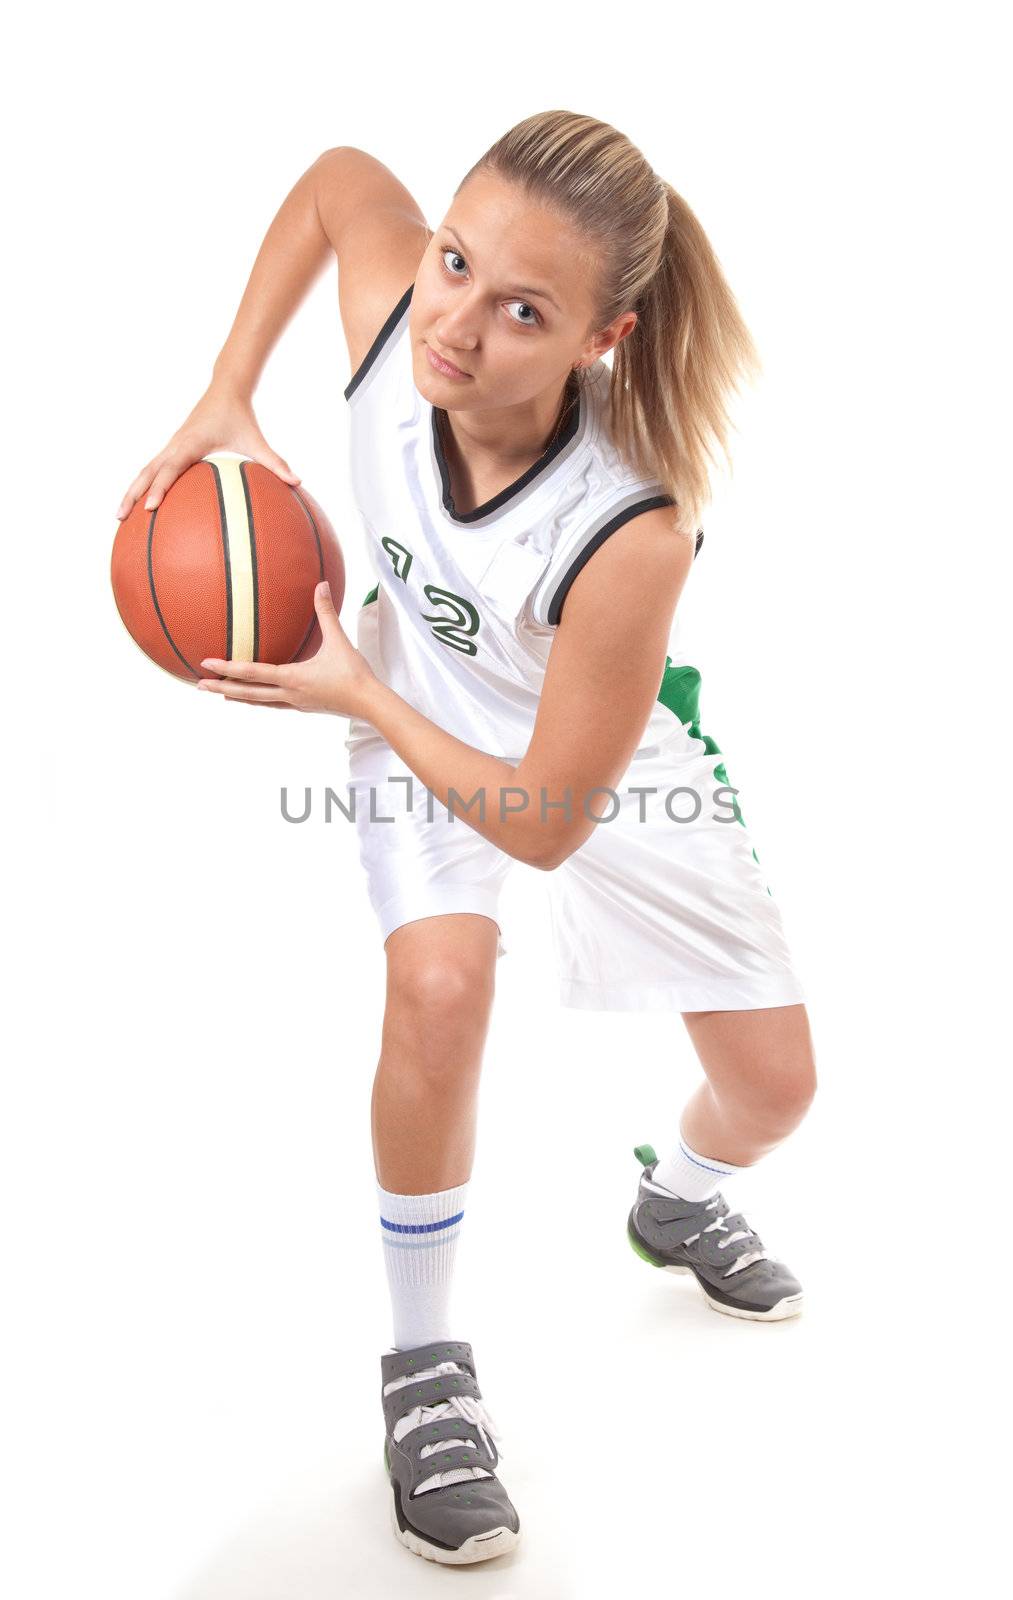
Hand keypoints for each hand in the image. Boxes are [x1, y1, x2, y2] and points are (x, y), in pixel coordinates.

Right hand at [114, 380, 299, 519]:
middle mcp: (175, 445)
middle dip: (133, 494)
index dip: (160, 488)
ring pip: (145, 471)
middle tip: (120, 518)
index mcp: (191, 443)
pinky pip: (154, 469)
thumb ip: (276, 463)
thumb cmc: (241, 416)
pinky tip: (141, 505)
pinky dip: (143, 485)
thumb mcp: (256, 441)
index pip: (170, 469)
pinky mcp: (172, 449)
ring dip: (131, 491)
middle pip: (147, 472)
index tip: (151, 508)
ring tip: (119, 516)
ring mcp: (171, 447)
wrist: (225, 390)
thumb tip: (297, 482)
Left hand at [197, 582, 376, 716]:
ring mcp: (295, 703)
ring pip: (259, 702)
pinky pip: (274, 703)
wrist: (369, 704)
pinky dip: (259, 700)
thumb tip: (321, 585)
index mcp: (292, 678)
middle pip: (247, 693)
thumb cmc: (354, 674)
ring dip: (238, 697)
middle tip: (200, 685)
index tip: (207, 664)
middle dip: (222, 688)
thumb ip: (326, 612)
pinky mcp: (303, 706)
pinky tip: (258, 697)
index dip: (227, 668)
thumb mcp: (338, 641)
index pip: (252, 673)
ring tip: (221, 694)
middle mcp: (288, 693)